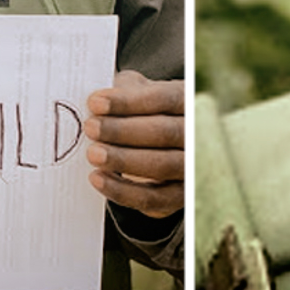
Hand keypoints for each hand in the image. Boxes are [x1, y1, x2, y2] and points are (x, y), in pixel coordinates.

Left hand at [84, 70, 183, 218]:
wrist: (161, 146)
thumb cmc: (143, 111)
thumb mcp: (138, 91)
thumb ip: (124, 91)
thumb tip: (96, 102)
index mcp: (190, 101)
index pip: (165, 99)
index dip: (129, 102)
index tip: (95, 103)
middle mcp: (199, 135)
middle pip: (166, 132)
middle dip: (123, 131)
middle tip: (90, 128)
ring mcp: (192, 167)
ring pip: (163, 165)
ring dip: (124, 160)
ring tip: (92, 154)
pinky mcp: (179, 196)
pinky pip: (153, 198)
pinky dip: (123, 191)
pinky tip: (98, 179)